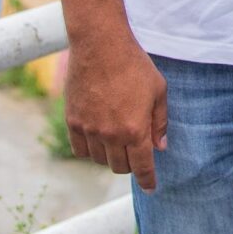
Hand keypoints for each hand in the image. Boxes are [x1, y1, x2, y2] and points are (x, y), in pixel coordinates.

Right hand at [64, 20, 169, 189]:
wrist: (100, 45)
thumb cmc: (134, 65)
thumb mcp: (158, 91)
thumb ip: (160, 122)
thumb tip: (160, 147)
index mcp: (135, 130)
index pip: (142, 167)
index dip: (148, 181)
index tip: (151, 188)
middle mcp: (111, 135)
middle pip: (119, 167)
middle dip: (130, 164)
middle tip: (135, 151)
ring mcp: (89, 130)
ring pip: (99, 160)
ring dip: (110, 156)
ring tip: (117, 140)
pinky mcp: (73, 121)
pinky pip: (80, 150)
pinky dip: (90, 150)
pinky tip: (98, 139)